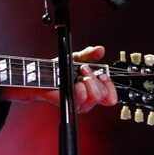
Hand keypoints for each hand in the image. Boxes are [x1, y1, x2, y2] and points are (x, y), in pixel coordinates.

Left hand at [1, 45, 117, 112]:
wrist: (42, 74)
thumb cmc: (58, 69)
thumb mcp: (76, 58)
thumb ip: (89, 55)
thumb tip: (100, 49)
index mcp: (93, 91)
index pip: (111, 98)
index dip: (110, 87)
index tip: (103, 75)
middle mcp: (88, 100)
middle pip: (103, 96)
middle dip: (96, 78)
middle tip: (85, 69)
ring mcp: (80, 104)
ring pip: (95, 97)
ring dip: (88, 81)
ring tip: (79, 73)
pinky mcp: (71, 105)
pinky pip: (82, 98)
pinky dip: (79, 87)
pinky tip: (73, 81)